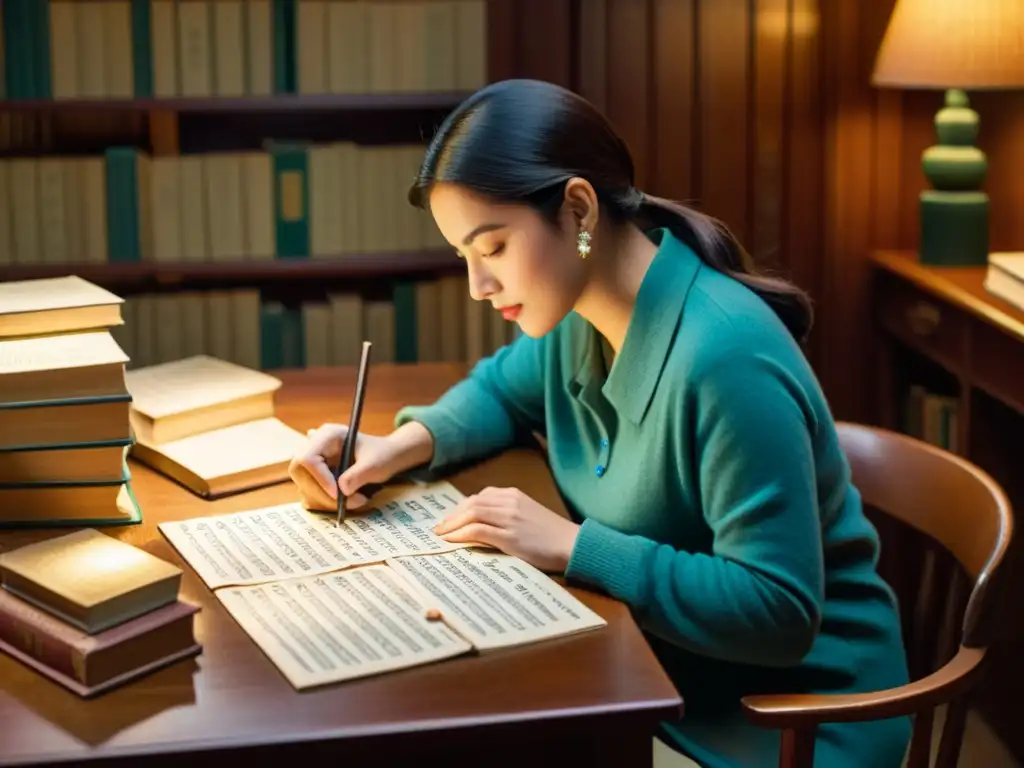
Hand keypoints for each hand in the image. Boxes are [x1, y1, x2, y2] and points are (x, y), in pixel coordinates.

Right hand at [288, 423, 404, 511]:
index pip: (308, 458)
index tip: (337, 493)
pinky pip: (311, 493)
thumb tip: (341, 489)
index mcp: (328, 435)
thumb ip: (357, 476)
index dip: (319, 477)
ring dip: (326, 501)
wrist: (387, 457)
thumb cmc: (382, 455)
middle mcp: (315, 446)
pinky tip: (346, 501)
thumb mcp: (374, 465)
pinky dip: (326, 502)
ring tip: (354, 501)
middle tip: (346, 503)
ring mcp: (313, 461)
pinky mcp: (315, 476)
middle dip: (321, 494)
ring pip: (304, 486)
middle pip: (300, 473)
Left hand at [432, 487, 580, 572]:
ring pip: (471, 514)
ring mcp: (509, 518)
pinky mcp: (510, 536)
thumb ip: (506, 515)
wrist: (572, 544)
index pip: (480, 496)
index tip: (450, 519)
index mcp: (514, 494)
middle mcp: (509, 502)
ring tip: (440, 535)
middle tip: (439, 528)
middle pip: (471, 504)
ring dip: (452, 525)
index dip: (461, 508)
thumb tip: (481, 525)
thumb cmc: (552, 535)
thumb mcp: (527, 516)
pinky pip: (478, 530)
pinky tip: (451, 541)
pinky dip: (461, 534)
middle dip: (452, 516)